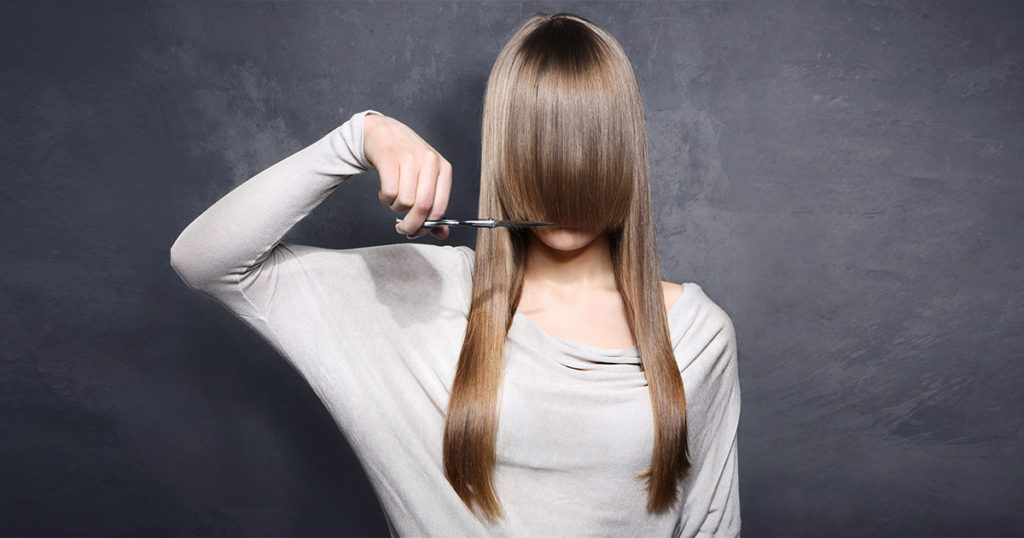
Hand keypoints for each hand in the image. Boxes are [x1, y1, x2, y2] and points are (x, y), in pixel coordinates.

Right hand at [363, 113, 451, 239]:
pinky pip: (389, 192)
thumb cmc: (407, 160)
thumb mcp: (427, 180)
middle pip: (422, 207)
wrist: (384, 132)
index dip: (428, 227)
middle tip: (403, 228)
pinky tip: (386, 191)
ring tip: (394, 199)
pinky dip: (385, 199)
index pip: (440, 208)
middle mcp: (429, 161)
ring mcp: (410, 158)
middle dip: (411, 225)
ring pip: (405, 201)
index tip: (418, 232)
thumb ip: (434, 206)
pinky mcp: (390, 158)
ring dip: (396, 208)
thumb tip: (441, 234)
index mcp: (443, 169)